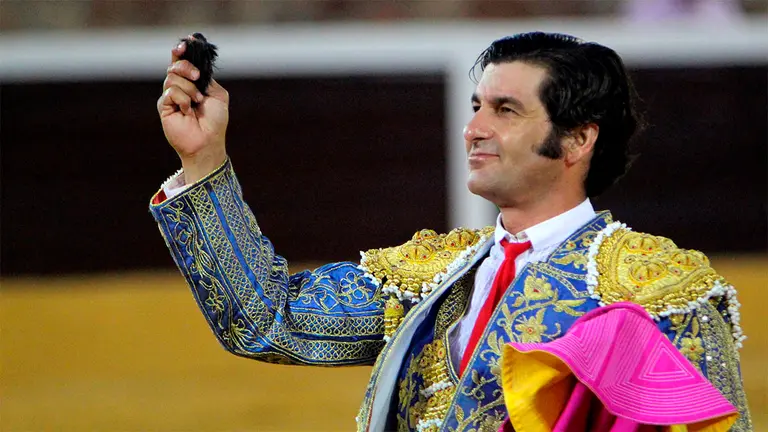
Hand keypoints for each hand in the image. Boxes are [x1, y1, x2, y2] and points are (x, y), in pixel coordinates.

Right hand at [157, 38, 228, 183]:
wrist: (208, 141)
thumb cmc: (215, 121)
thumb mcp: (218, 95)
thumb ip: (208, 78)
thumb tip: (197, 67)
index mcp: (193, 83)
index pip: (183, 61)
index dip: (183, 50)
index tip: (187, 42)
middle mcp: (180, 88)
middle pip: (175, 65)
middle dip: (187, 67)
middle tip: (198, 78)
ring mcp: (171, 97)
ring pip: (172, 77)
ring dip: (189, 88)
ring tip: (197, 102)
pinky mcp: (164, 106)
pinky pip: (170, 92)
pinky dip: (182, 99)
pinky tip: (188, 110)